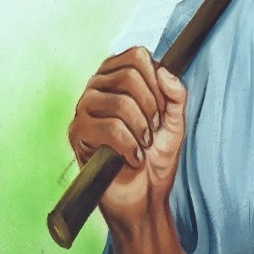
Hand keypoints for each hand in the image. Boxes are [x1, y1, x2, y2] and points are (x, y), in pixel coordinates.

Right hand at [67, 48, 189, 253]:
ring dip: (141, 130)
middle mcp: (97, 87)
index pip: (137, 56)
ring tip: (141, 146)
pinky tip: (131, 158)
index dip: (157, 83)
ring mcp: (84, 108)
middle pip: (129, 76)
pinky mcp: (77, 133)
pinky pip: (109, 127)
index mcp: (117, 77)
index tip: (161, 109)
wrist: (144, 197)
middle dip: (151, 109)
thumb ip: (176, 93)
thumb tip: (163, 71)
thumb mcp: (175, 121)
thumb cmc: (155, 158)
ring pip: (120, 102)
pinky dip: (129, 146)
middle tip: (151, 132)